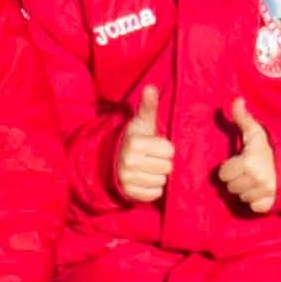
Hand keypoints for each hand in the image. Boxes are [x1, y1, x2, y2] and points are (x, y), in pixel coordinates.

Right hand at [114, 85, 173, 205]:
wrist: (111, 160)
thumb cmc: (133, 139)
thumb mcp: (141, 123)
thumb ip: (148, 106)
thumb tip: (151, 87)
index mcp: (134, 143)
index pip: (169, 150)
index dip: (164, 148)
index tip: (154, 146)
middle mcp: (129, 161)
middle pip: (167, 167)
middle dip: (162, 162)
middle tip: (151, 158)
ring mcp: (128, 179)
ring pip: (161, 181)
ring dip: (157, 175)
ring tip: (147, 168)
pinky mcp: (129, 193)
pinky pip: (155, 194)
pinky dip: (153, 188)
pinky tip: (144, 179)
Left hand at [216, 98, 280, 215]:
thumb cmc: (273, 145)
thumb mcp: (257, 131)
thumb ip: (243, 117)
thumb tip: (236, 99)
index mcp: (248, 162)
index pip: (223, 174)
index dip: (229, 168)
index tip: (239, 163)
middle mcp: (256, 179)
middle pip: (231, 187)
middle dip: (237, 180)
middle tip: (249, 172)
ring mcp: (266, 192)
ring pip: (243, 197)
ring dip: (247, 191)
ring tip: (257, 180)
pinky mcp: (274, 203)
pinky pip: (255, 207)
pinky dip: (257, 202)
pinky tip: (263, 191)